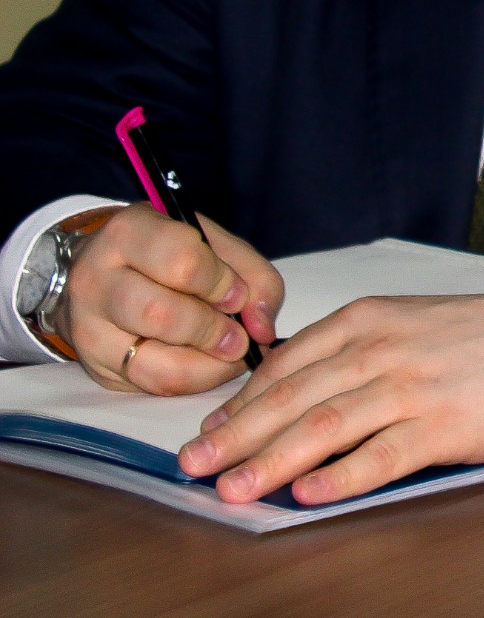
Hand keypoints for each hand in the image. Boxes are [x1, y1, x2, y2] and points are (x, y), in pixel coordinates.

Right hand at [62, 205, 282, 395]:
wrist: (105, 273)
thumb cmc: (168, 255)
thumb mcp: (216, 246)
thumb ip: (253, 277)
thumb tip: (262, 328)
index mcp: (128, 233)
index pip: (181, 261)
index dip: (220, 284)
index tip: (237, 296)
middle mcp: (96, 279)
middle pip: (160, 314)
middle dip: (213, 330)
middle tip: (240, 336)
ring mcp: (87, 327)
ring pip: (154, 362)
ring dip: (208, 364)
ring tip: (230, 352)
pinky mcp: (96, 365)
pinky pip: (151, 385)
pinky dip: (193, 379)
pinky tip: (208, 363)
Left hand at [175, 290, 483, 504]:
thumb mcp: (409, 323)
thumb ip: (354, 349)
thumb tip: (295, 389)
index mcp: (368, 321)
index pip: (285, 366)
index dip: (240, 404)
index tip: (210, 434)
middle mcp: (381, 352)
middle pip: (292, 399)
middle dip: (236, 438)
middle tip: (196, 469)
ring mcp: (410, 389)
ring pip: (323, 428)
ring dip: (271, 463)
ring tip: (235, 491)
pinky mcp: (442, 426)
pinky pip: (379, 457)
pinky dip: (340, 477)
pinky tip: (308, 496)